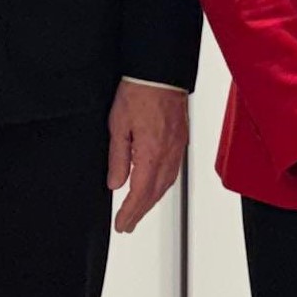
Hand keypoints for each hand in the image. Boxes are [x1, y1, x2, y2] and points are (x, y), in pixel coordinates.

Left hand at [106, 82, 189, 235]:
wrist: (160, 72)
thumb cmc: (139, 91)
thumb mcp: (118, 126)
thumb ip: (118, 158)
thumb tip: (115, 182)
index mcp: (151, 154)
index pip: (140, 193)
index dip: (130, 212)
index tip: (122, 224)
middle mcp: (168, 154)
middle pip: (155, 193)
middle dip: (141, 212)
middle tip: (128, 224)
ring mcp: (177, 148)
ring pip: (166, 184)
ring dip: (152, 200)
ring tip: (139, 209)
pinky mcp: (180, 140)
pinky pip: (172, 171)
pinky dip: (162, 185)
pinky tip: (155, 185)